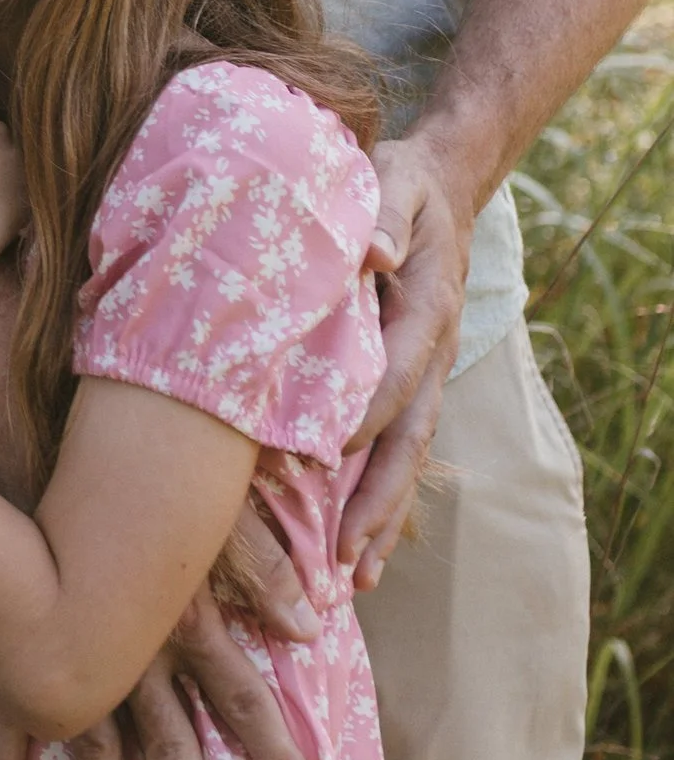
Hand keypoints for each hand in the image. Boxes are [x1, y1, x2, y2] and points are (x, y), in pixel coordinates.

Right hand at [0, 502, 321, 759]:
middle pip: (172, 750)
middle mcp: (130, 654)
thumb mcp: (210, 513)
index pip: (242, 698)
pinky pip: (10, 718)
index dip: (274, 751)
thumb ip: (263, 566)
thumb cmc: (136, 480)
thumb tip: (313, 622)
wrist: (31, 446)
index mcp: (183, 622)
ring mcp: (70, 658)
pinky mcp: (17, 649)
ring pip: (97, 756)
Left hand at [342, 131, 471, 584]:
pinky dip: (380, 499)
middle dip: (378, 501)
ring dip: (382, 517)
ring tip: (355, 579)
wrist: (439, 184)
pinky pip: (398, 449)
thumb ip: (381, 213)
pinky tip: (357, 548)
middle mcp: (430, 354)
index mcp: (424, 311)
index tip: (320, 459)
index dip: (359, 419)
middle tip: (346, 560)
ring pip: (407, 458)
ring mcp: (424, 375)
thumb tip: (372, 250)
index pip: (391, 375)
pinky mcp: (409, 382)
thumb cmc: (400, 182)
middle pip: (407, 440)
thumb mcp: (391, 179)